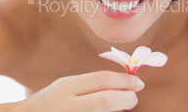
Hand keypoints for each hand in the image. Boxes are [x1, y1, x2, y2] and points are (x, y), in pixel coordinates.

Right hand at [13, 70, 144, 111]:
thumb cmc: (49, 104)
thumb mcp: (65, 88)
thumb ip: (89, 85)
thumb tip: (124, 84)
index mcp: (65, 87)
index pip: (102, 79)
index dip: (125, 81)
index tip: (138, 83)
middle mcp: (67, 104)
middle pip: (107, 99)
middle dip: (127, 98)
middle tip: (134, 98)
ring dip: (119, 111)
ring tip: (121, 108)